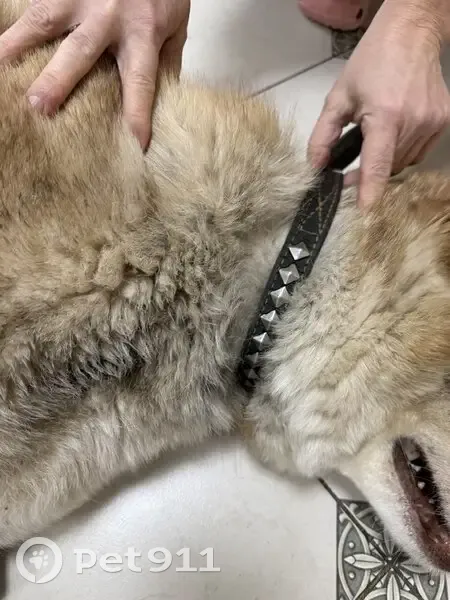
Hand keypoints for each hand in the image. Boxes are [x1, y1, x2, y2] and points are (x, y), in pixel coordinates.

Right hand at [0, 0, 190, 148]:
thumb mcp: (175, 24)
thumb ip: (168, 61)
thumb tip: (163, 103)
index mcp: (143, 33)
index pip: (142, 81)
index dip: (138, 113)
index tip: (136, 143)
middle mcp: (109, 16)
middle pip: (81, 53)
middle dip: (59, 80)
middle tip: (40, 107)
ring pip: (43, 21)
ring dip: (17, 46)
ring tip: (0, 69)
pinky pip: (33, 2)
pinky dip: (14, 25)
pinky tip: (0, 48)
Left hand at [308, 0, 449, 208]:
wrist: (412, 34)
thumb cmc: (372, 62)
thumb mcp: (338, 97)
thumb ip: (323, 136)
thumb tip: (315, 168)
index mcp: (386, 115)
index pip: (378, 164)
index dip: (370, 191)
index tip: (364, 212)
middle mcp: (414, 122)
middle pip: (388, 168)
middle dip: (368, 175)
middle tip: (349, 172)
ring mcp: (432, 123)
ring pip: (404, 163)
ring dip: (385, 162)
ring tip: (372, 141)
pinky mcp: (442, 122)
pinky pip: (418, 152)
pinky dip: (402, 152)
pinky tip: (392, 135)